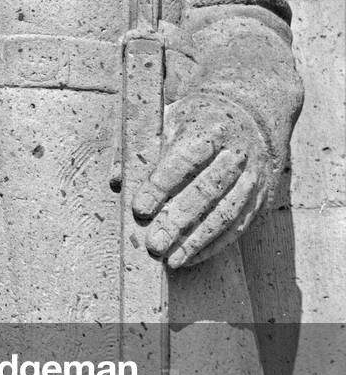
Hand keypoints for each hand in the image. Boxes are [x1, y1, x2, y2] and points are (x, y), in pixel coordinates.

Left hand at [132, 95, 270, 269]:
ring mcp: (252, 177)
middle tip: (153, 244)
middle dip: (178, 220)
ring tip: (171, 260)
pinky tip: (191, 257)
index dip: (161, 186)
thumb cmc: (194, 120)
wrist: (250, 113)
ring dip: (197, 240)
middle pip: (206, 191)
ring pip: (226, 213)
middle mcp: (235, 154)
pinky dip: (214, 245)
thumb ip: (139, 147)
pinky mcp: (260, 197)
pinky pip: (239, 226)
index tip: (139, 209)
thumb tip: (115, 181)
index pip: (184, 160)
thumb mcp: (166, 119)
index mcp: (209, 129)